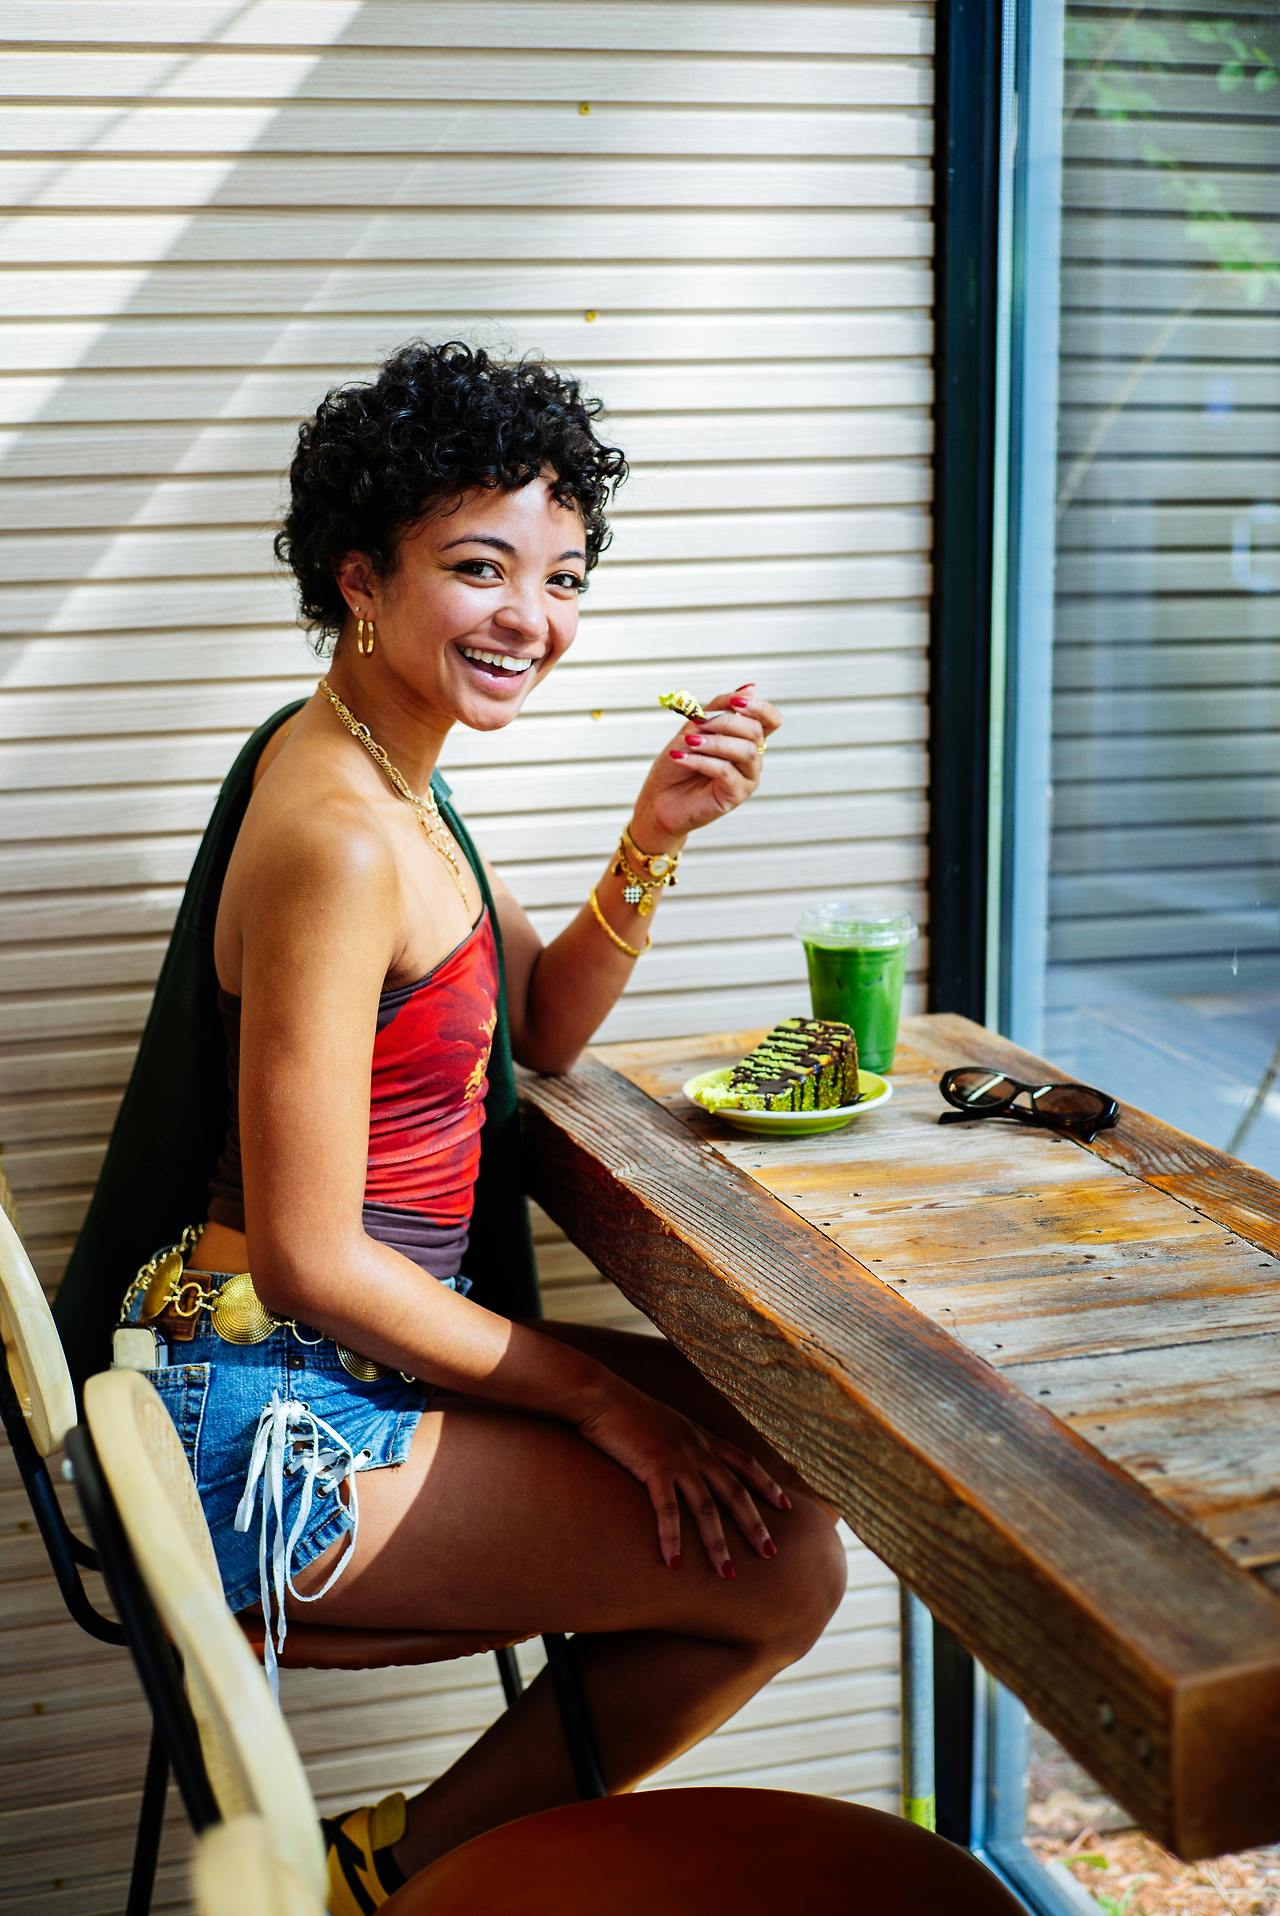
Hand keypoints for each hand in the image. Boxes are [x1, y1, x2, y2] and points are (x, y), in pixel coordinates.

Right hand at [575, 1379, 789, 1574]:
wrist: (601, 1395)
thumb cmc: (624, 1410)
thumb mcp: (662, 1423)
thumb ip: (676, 1441)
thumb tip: (678, 1458)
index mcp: (700, 1437)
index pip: (745, 1462)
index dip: (767, 1484)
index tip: (786, 1505)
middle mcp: (696, 1449)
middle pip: (735, 1491)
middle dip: (755, 1524)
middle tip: (770, 1553)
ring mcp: (678, 1458)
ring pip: (707, 1508)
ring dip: (718, 1544)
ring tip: (728, 1574)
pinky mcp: (654, 1467)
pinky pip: (667, 1510)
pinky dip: (672, 1538)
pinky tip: (674, 1563)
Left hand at [629, 684, 781, 845]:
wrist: (659, 800)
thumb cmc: (677, 763)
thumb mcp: (695, 728)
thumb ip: (720, 708)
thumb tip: (751, 687)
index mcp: (746, 740)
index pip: (771, 719)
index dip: (759, 707)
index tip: (734, 701)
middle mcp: (752, 759)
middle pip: (755, 732)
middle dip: (725, 722)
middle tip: (697, 722)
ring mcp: (747, 778)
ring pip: (745, 752)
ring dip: (715, 742)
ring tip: (688, 742)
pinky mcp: (736, 796)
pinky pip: (726, 772)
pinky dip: (701, 761)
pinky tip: (681, 757)